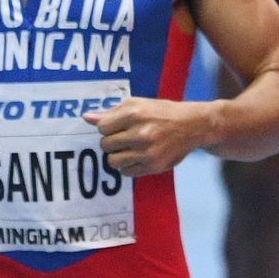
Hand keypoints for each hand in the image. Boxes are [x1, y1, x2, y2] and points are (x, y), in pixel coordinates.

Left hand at [84, 97, 210, 175]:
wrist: (192, 125)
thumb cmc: (162, 112)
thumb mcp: (138, 104)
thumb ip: (111, 112)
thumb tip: (86, 117)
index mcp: (134, 113)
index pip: (102, 127)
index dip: (107, 128)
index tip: (117, 127)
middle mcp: (140, 133)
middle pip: (105, 145)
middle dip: (112, 142)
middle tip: (125, 137)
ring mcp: (147, 151)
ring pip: (112, 161)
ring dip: (117, 156)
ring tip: (129, 149)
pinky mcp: (153, 166)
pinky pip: (126, 172)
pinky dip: (128, 166)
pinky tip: (137, 157)